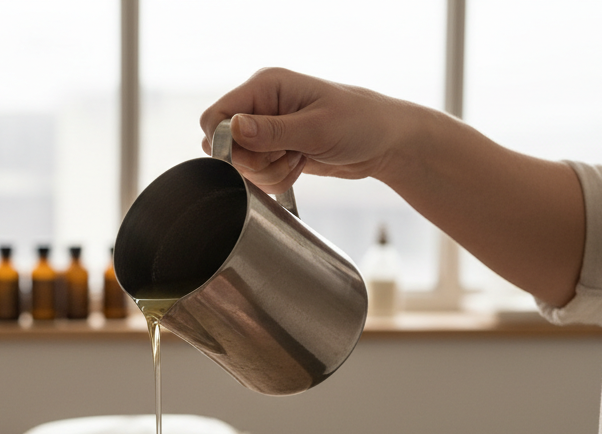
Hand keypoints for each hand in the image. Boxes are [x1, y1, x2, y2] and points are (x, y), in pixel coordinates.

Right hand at [199, 67, 420, 193]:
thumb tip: (233, 129)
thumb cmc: (360, 123)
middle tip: (289, 155)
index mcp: (266, 86)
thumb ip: (272, 131)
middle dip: (256, 163)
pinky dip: (277, 179)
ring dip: (270, 172)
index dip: (227, 144)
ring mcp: (267, 128)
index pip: (217, 117)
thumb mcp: (316, 128)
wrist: (385, 142)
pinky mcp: (275, 149)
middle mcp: (261, 104)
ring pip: (243, 166)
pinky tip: (300, 165)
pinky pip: (259, 175)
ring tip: (299, 158)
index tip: (256, 155)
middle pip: (227, 147)